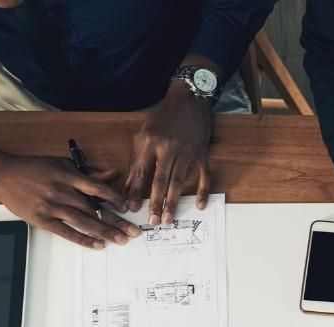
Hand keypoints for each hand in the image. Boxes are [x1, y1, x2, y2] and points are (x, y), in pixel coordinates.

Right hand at [0, 145, 136, 250]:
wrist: (3, 175)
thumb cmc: (35, 169)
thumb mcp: (62, 164)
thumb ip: (88, 172)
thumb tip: (113, 174)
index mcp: (68, 175)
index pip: (98, 188)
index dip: (115, 199)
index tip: (127, 208)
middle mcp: (61, 191)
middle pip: (94, 209)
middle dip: (117, 222)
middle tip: (134, 232)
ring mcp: (52, 206)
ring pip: (84, 222)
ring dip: (105, 232)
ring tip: (121, 240)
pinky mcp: (43, 219)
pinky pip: (67, 232)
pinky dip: (84, 239)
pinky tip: (98, 245)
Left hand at [125, 83, 213, 224]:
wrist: (189, 98)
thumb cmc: (163, 116)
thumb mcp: (144, 132)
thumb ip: (137, 158)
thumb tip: (129, 183)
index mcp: (149, 142)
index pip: (140, 172)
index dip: (135, 191)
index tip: (131, 208)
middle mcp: (168, 148)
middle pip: (160, 181)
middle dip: (155, 203)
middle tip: (153, 221)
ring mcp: (187, 152)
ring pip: (179, 182)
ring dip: (173, 202)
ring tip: (169, 219)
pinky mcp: (202, 154)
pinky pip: (203, 177)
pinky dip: (202, 192)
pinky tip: (199, 206)